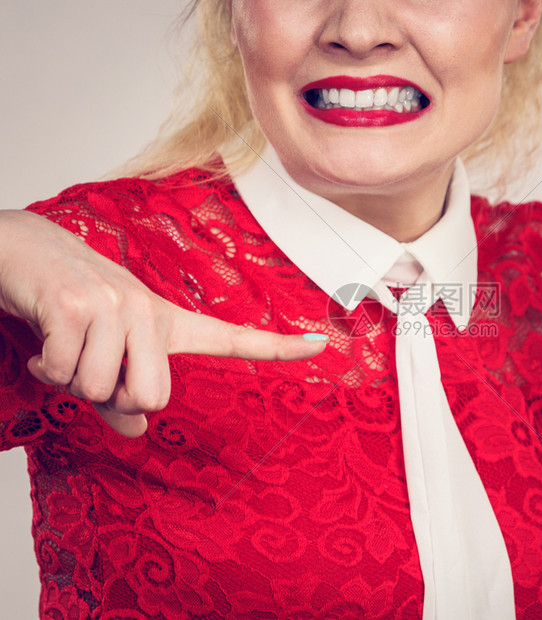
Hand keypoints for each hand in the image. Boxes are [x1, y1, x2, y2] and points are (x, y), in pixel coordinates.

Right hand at [0, 211, 327, 437]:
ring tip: (63, 345)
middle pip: (153, 398)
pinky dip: (45, 369)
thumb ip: (124, 394)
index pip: (231, 337)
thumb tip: (138, 434)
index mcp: (167, 321)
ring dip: (70, 380)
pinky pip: (64, 371)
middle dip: (113, 399)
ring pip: (103, 389)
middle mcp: (150, 310)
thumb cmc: (66, 305)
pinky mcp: (75, 305)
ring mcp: (115, 305)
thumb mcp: (104, 351)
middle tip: (89, 367)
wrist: (18, 251)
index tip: (318, 346)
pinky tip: (41, 341)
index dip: (276, 346)